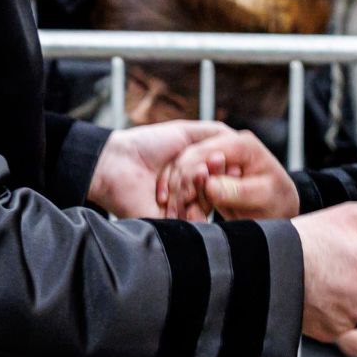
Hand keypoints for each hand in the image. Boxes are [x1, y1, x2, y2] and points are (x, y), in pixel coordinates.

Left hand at [89, 118, 232, 219]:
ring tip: (190, 176)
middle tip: (202, 165)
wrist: (116, 162)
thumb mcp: (187, 131)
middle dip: (211, 177)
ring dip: (200, 189)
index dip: (223, 166)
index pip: (222, 173)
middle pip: (217, 190)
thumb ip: (217, 135)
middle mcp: (192, 192)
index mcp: (196, 171)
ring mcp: (182, 210)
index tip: (220, 158)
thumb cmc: (147, 144)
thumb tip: (239, 146)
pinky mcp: (172, 226)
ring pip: (206, 205)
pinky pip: (193, 224)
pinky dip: (192, 209)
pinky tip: (182, 196)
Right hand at [158, 128, 297, 220]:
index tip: (186, 197)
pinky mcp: (208, 168)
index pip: (208, 150)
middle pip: (191, 155)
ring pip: (183, 166)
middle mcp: (227, 143)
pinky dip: (179, 192)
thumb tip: (209, 186)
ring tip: (174, 213)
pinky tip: (177, 210)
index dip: (193, 172)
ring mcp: (215, 153)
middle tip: (176, 208)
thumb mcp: (263, 197)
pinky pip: (185, 177)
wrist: (277, 208)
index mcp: (243, 144)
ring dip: (176, 189)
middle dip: (180, 182)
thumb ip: (238, 191)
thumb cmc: (277, 202)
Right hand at [293, 202, 356, 341]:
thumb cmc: (313, 239)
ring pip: (356, 311)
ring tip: (326, 276)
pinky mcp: (329, 334)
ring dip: (347, 298)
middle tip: (341, 265)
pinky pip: (337, 322)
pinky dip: (330, 310)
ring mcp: (348, 323)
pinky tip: (318, 292)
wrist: (273, 267)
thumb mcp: (352, 217)